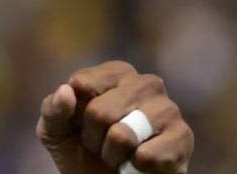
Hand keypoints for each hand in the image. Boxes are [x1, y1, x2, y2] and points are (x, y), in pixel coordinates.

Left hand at [37, 60, 194, 172]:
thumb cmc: (83, 150)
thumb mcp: (55, 130)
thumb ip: (53, 110)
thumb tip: (66, 90)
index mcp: (116, 72)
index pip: (82, 84)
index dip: (74, 113)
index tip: (82, 123)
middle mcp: (146, 83)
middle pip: (100, 112)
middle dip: (92, 138)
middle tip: (101, 145)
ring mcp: (168, 109)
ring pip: (123, 135)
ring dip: (112, 155)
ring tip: (119, 155)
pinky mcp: (183, 138)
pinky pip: (146, 157)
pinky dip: (134, 168)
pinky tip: (140, 165)